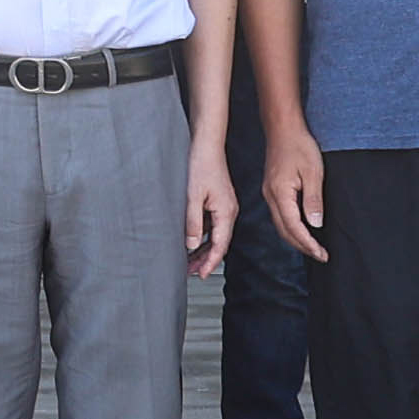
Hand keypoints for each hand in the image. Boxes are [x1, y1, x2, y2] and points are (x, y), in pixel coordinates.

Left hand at [185, 128, 235, 278]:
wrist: (207, 144)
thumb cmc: (201, 164)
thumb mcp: (192, 196)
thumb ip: (192, 222)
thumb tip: (192, 244)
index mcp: (226, 212)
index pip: (220, 246)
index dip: (210, 263)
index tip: (201, 274)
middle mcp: (229, 211)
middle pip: (219, 243)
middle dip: (206, 260)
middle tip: (192, 272)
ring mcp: (225, 206)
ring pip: (215, 235)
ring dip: (203, 249)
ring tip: (190, 260)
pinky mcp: (219, 201)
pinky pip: (212, 224)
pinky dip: (203, 235)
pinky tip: (192, 240)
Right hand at [264, 121, 327, 260]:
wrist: (283, 129)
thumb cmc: (299, 145)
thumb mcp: (313, 172)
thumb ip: (313, 200)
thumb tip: (315, 224)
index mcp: (280, 193)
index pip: (294, 227)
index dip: (308, 243)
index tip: (321, 253)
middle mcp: (270, 196)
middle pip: (284, 230)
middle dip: (302, 246)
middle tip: (320, 255)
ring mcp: (269, 193)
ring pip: (281, 225)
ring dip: (296, 238)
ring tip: (313, 246)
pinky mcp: (272, 189)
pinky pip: (280, 215)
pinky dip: (291, 227)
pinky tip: (302, 228)